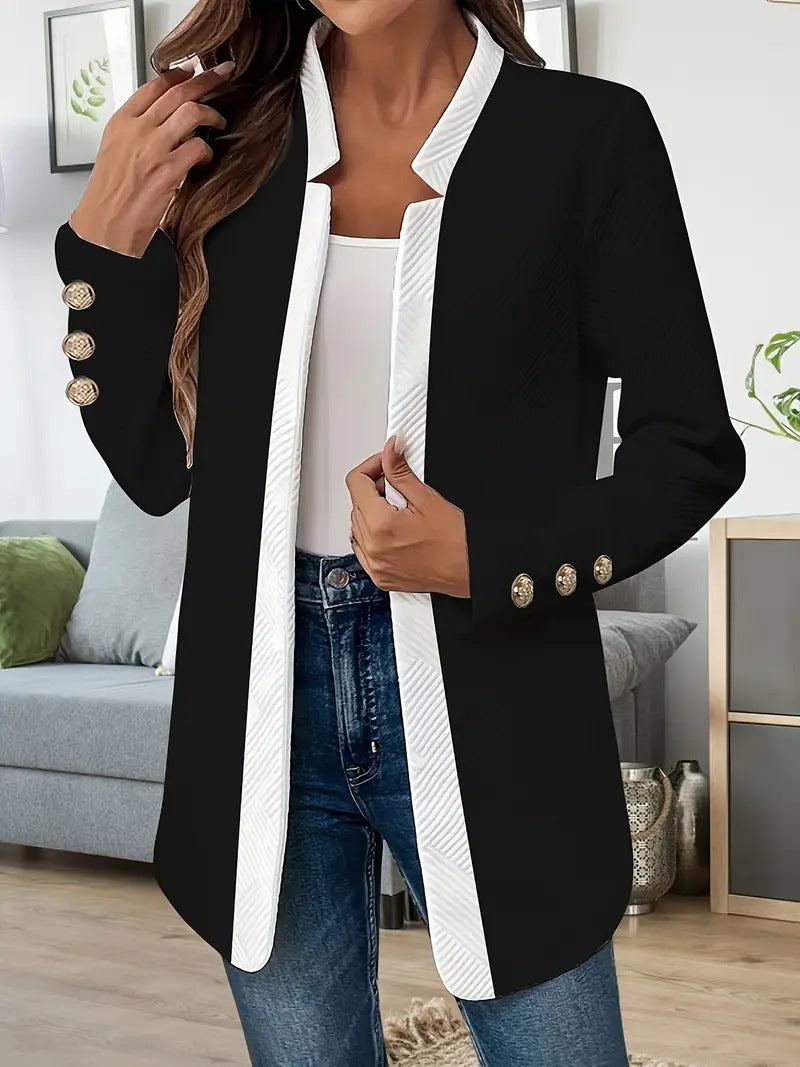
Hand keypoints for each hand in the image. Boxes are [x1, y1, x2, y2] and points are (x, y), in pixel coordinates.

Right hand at [69, 60, 234, 257]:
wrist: (105, 223)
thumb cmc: (110, 194)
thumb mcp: (115, 151)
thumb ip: (136, 131)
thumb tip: (161, 120)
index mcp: (122, 122)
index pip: (154, 86)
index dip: (178, 76)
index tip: (193, 71)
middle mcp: (137, 130)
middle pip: (177, 92)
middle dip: (206, 80)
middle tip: (223, 74)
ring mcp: (153, 149)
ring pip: (191, 112)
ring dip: (211, 113)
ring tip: (219, 119)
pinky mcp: (168, 171)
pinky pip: (198, 147)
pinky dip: (207, 150)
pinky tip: (206, 158)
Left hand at [346, 436, 470, 597]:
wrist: (469, 570)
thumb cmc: (456, 541)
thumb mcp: (427, 498)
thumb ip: (400, 471)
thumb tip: (391, 450)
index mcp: (381, 525)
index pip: (356, 482)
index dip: (371, 466)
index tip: (384, 464)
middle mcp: (373, 548)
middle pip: (356, 503)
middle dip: (373, 488)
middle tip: (398, 487)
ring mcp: (375, 564)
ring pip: (357, 525)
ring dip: (371, 512)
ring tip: (399, 510)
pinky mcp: (380, 576)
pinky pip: (362, 549)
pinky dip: (371, 536)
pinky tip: (392, 530)